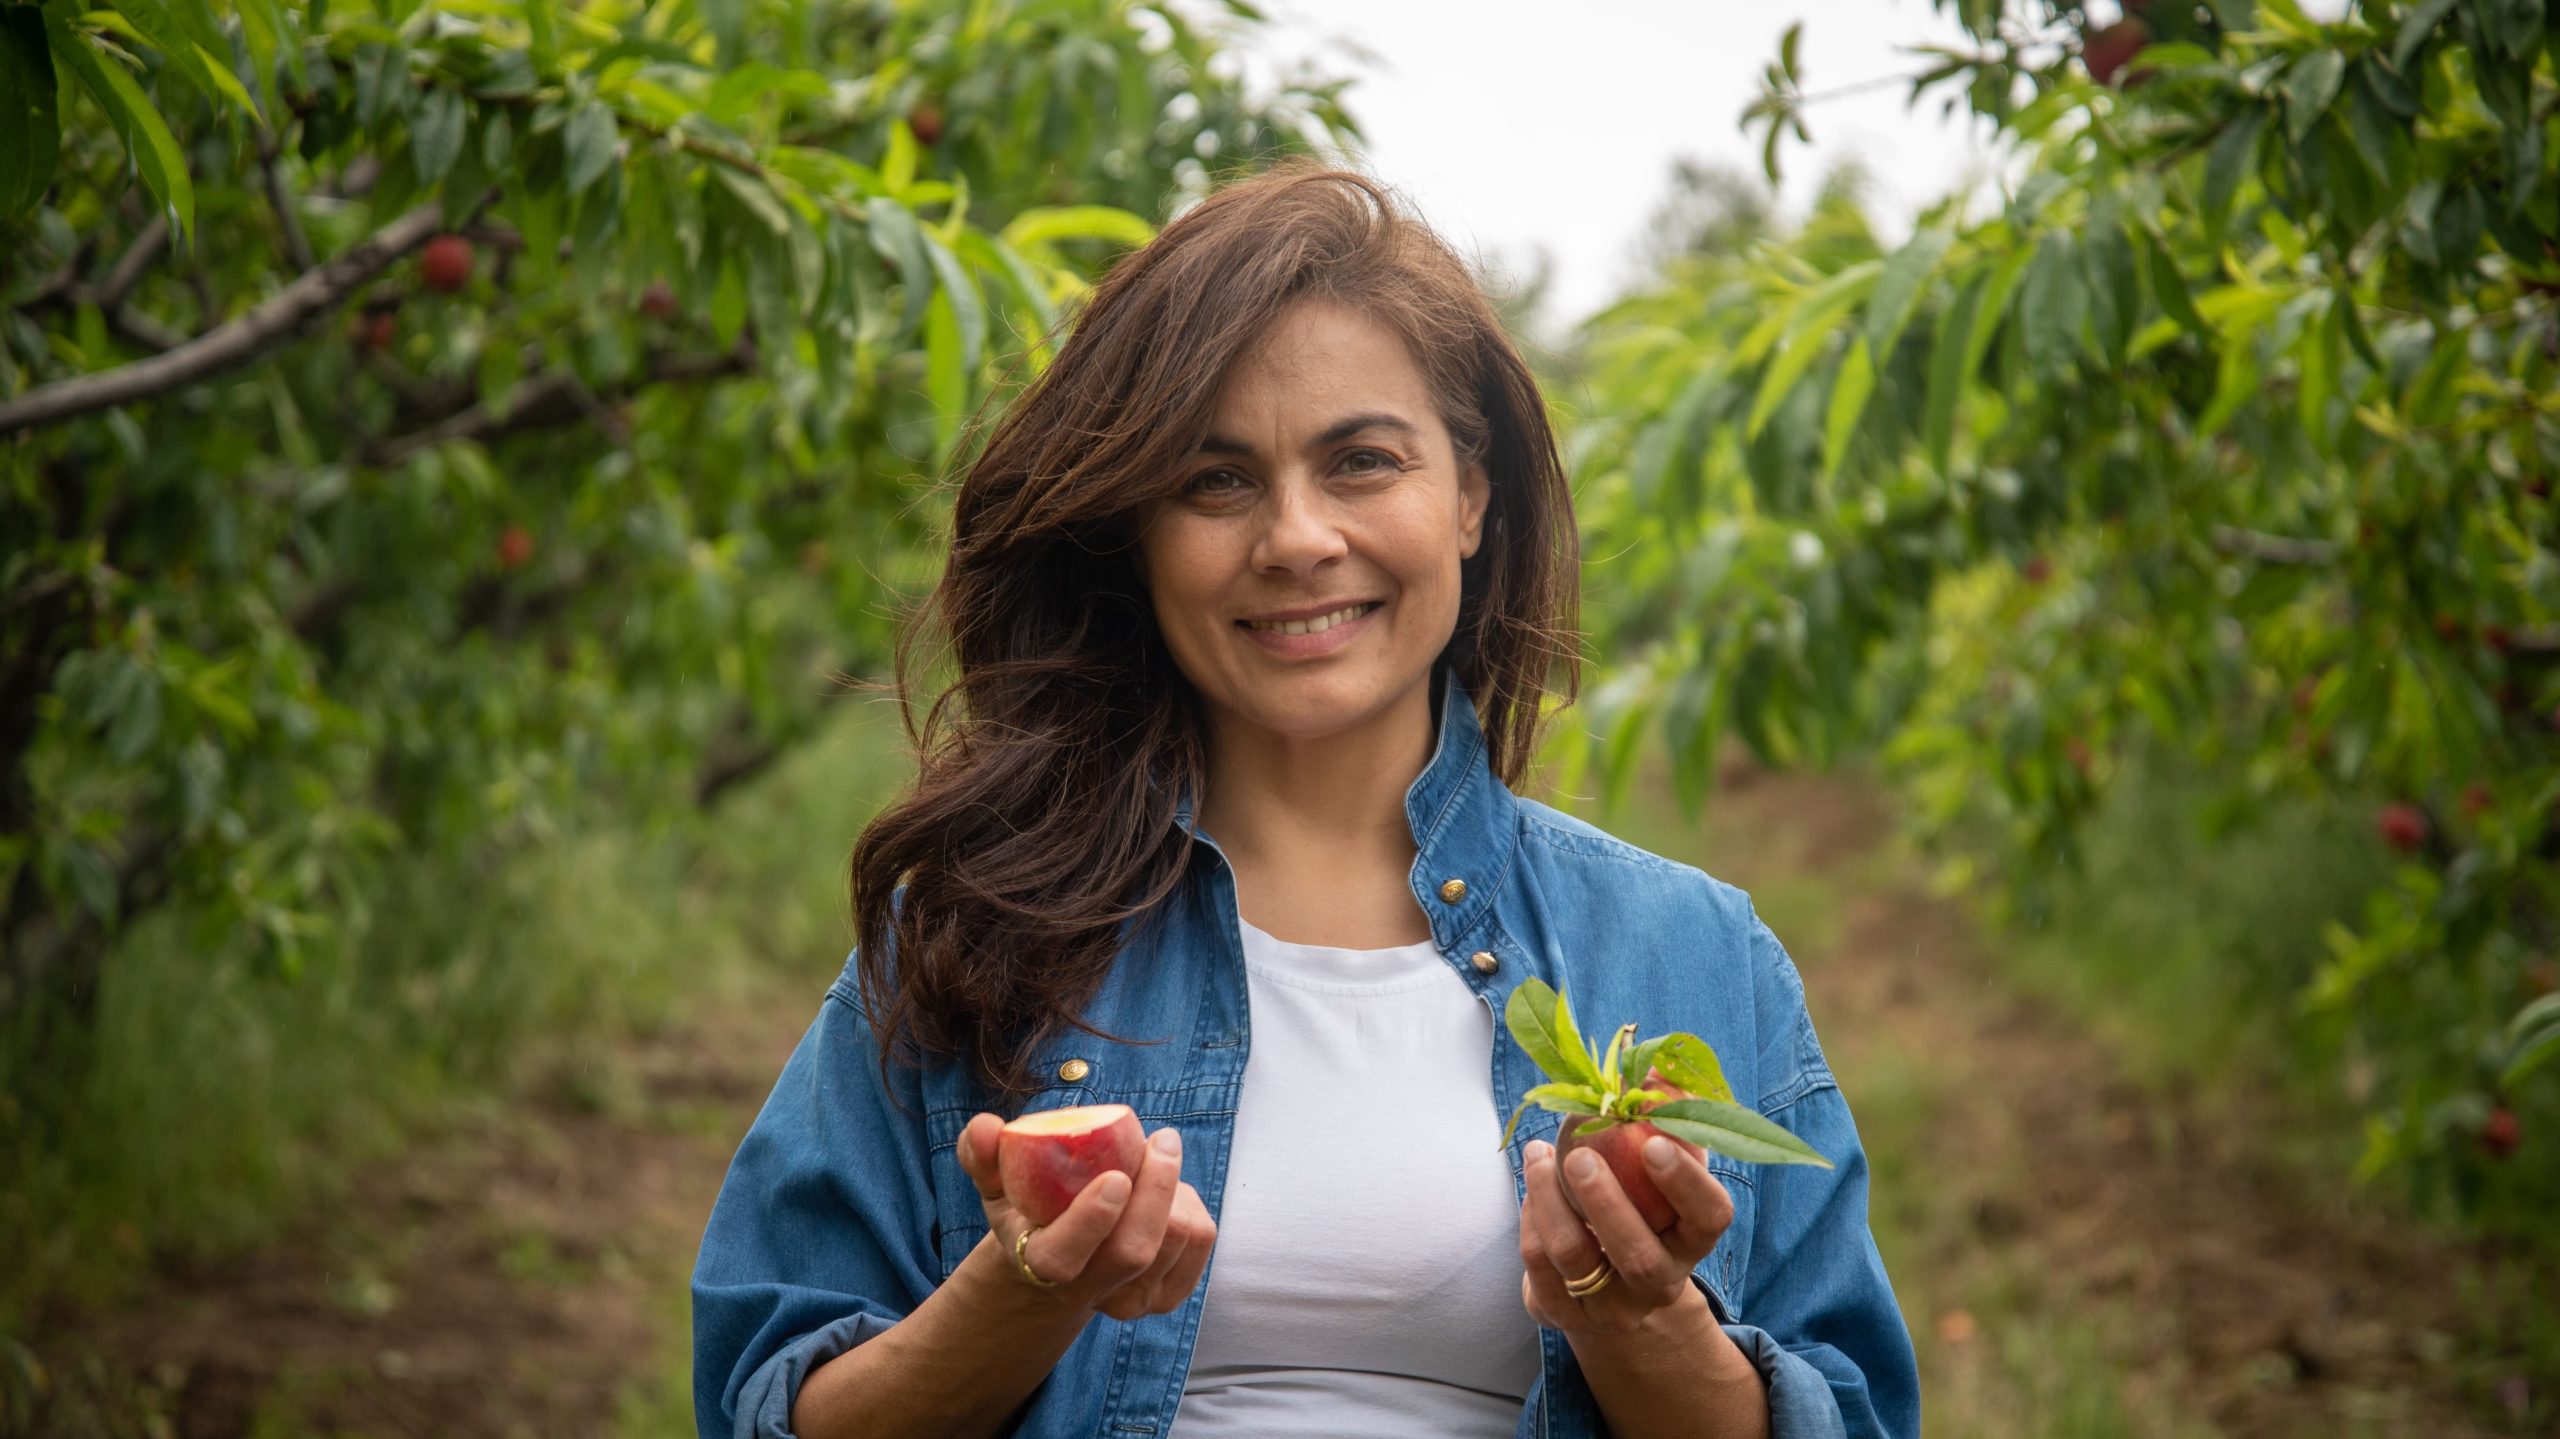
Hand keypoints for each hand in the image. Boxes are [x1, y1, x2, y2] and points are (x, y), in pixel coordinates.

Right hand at [955, 1112, 1216, 1320]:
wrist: (1059, 1258)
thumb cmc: (1027, 1209)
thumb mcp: (995, 1182)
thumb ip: (981, 1154)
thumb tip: (985, 1127)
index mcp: (1038, 1264)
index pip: (1062, 1258)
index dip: (1091, 1220)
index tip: (1116, 1175)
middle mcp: (1087, 1293)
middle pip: (1133, 1251)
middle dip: (1156, 1190)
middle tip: (1162, 1139)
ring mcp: (1131, 1301)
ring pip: (1174, 1240)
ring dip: (1174, 1189)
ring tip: (1154, 1162)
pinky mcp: (1168, 1294)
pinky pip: (1199, 1240)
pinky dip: (1191, 1203)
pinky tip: (1169, 1192)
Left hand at [1519, 1134, 1733, 1335]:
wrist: (1613, 1295)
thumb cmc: (1641, 1211)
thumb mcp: (1659, 1175)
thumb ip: (1662, 1122)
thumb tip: (1654, 1062)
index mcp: (1692, 1242)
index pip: (1710, 1218)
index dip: (1686, 1183)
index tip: (1652, 1142)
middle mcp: (1658, 1282)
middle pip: (1638, 1256)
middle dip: (1607, 1203)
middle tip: (1579, 1155)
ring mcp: (1610, 1306)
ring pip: (1576, 1259)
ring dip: (1549, 1200)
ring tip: (1538, 1153)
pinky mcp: (1562, 1314)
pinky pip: (1538, 1268)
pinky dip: (1529, 1221)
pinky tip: (1530, 1186)